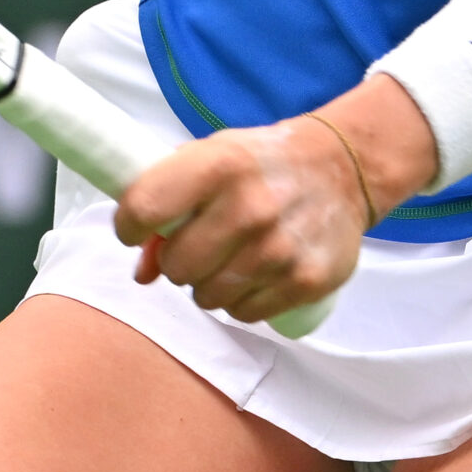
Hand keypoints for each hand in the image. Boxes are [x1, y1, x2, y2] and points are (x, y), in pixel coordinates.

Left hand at [113, 120, 368, 325]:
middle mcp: (249, 206)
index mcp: (219, 164)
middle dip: (177, 261)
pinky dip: (241, 300)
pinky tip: (255, 274)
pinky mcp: (306, 280)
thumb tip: (142, 271)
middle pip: (176, 266)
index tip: (137, 228)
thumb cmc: (261, 162)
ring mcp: (280, 248)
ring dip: (208, 284)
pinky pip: (245, 313)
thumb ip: (168, 201)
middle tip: (198, 244)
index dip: (129, 225)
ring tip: (229, 258)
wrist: (342, 166)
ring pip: (207, 297)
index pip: (144, 208)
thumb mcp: (211, 158)